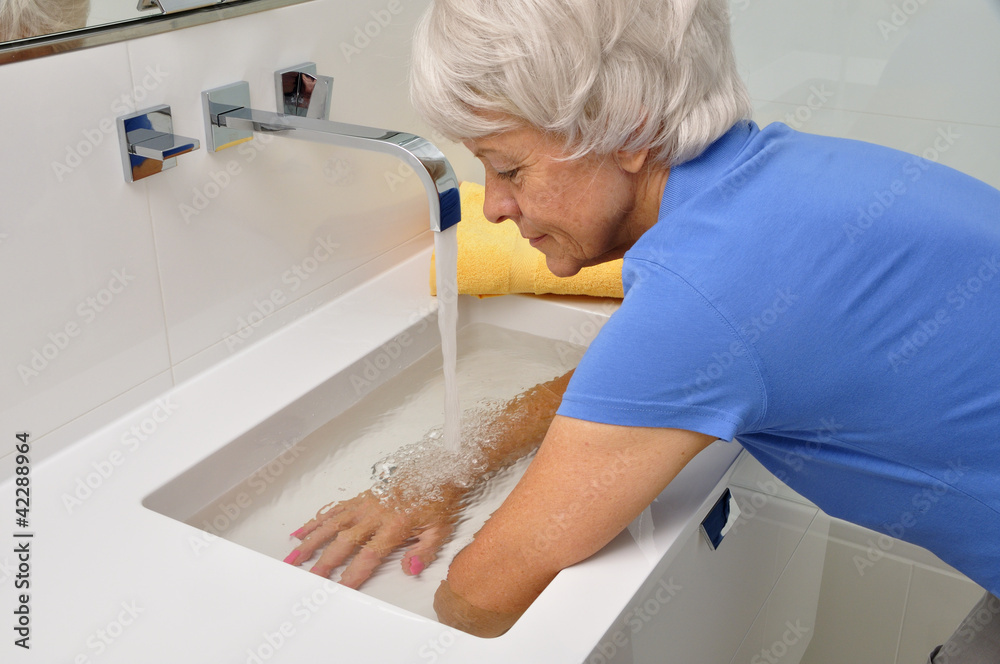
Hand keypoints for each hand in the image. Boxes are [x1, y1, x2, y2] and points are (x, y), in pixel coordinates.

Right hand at [284, 487, 461, 588]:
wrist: (439, 468)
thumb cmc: (439, 500)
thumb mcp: (441, 529)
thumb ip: (424, 551)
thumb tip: (409, 568)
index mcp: (396, 525)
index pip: (370, 554)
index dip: (354, 572)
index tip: (341, 587)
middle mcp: (376, 514)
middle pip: (345, 541)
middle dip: (325, 562)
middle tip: (309, 578)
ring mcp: (366, 504)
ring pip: (332, 524)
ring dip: (311, 541)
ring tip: (293, 557)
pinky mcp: (362, 497)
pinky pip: (335, 509)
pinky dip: (317, 520)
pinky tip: (301, 531)